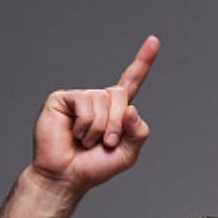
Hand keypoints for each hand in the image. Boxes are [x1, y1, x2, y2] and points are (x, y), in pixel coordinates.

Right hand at [30, 35, 158, 194]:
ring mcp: (81, 98)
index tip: (154, 40)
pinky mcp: (63, 99)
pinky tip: (74, 134)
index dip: (143, 61)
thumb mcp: (128, 154)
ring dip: (99, 128)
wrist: (66, 177)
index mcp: (115, 110)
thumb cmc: (94, 167)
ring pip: (103, 101)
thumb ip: (139, 132)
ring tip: (87, 141)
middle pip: (121, 95)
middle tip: (106, 143)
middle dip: (117, 124)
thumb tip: (130, 109)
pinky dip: (85, 124)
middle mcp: (98, 99)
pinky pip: (85, 103)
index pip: (132, 81)